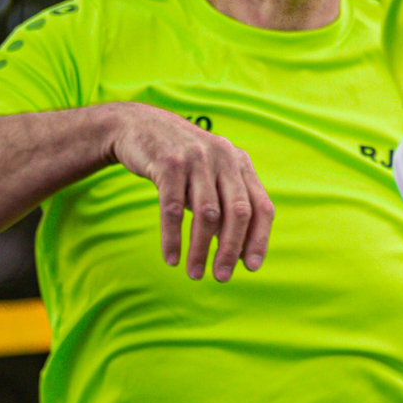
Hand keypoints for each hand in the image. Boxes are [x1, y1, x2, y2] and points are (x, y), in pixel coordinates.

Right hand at [111, 102, 274, 281]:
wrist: (140, 126)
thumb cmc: (181, 162)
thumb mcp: (210, 176)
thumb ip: (226, 207)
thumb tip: (238, 254)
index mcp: (240, 163)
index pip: (261, 206)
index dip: (259, 239)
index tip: (251, 267)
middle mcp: (224, 158)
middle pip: (238, 211)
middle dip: (231, 249)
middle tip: (222, 277)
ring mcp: (197, 159)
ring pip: (207, 213)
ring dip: (200, 249)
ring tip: (194, 273)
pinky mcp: (168, 163)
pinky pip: (172, 209)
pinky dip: (173, 238)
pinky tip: (172, 258)